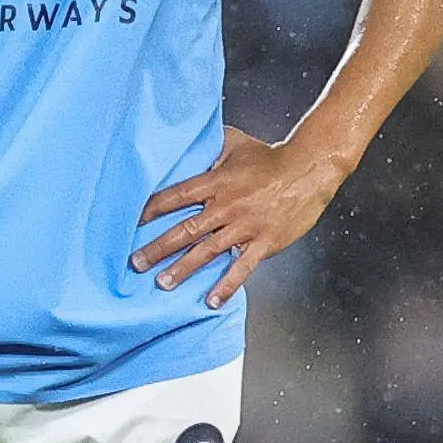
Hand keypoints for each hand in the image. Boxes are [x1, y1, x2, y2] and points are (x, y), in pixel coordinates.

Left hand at [133, 127, 351, 308]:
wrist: (309, 170)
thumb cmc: (271, 157)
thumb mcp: (236, 143)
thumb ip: (210, 146)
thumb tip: (189, 141)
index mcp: (217, 182)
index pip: (177, 197)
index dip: (153, 209)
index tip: (133, 222)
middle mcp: (226, 206)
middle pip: (186, 230)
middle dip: (158, 247)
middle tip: (137, 262)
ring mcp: (245, 227)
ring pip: (208, 251)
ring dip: (183, 269)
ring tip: (163, 283)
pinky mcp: (264, 243)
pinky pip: (242, 268)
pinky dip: (226, 285)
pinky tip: (211, 300)